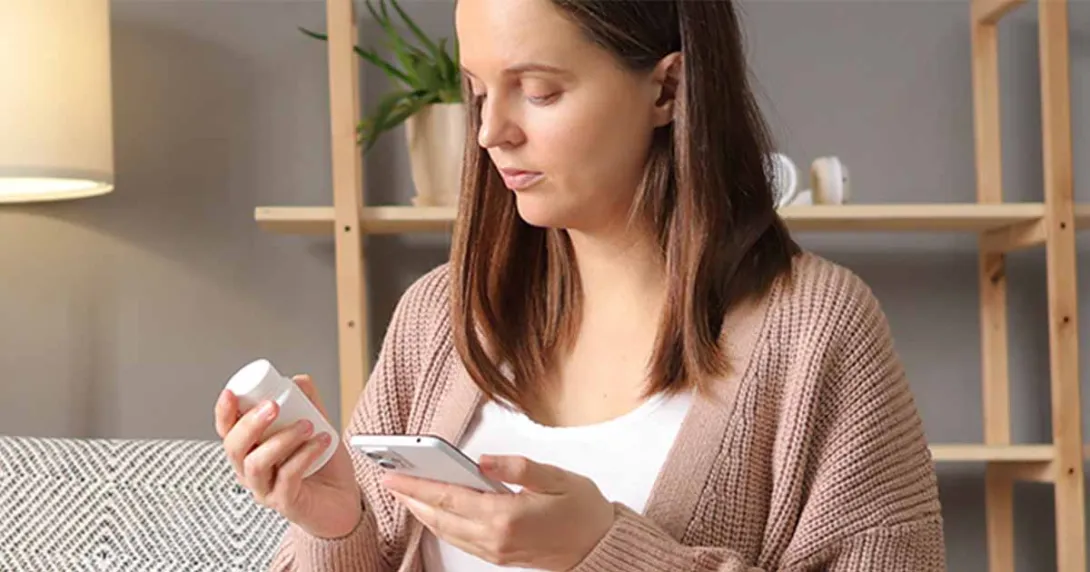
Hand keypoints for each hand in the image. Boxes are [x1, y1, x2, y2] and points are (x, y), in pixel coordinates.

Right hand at [215, 374, 361, 539]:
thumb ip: (308, 404)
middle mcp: (251, 472)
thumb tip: (298, 380)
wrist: (345, 499)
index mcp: (251, 451)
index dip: (224, 412)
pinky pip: (287, 477)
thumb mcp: (316, 428)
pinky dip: (304, 454)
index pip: (227, 431)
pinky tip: (321, 442)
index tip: (233, 392)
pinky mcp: (285, 503)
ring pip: (256, 464)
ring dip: (281, 439)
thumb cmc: (324, 467)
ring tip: (307, 425)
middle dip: (250, 423)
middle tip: (273, 405)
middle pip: (234, 448)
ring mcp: (266, 490)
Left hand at [382, 454, 614, 570]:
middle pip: (441, 517)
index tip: (394, 474)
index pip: (450, 497)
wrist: (601, 548)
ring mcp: (496, 551)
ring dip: (424, 513)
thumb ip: (517, 467)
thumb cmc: (584, 510)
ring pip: (448, 532)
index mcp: (507, 516)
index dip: (417, 486)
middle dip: (412, 499)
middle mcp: (496, 538)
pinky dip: (443, 525)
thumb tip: (483, 460)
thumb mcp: (557, 478)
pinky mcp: (500, 557)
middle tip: (390, 480)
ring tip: (407, 493)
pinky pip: (461, 541)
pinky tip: (437, 511)